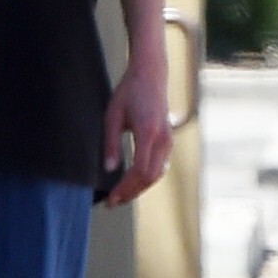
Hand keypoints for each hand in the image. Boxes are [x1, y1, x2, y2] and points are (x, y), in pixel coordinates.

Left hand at [101, 54, 172, 207]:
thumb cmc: (129, 92)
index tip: (111, 198)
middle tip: (112, 202)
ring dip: (139, 188)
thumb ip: (110, 144)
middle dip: (131, 192)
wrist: (151, 75)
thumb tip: (108, 170)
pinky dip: (146, 178)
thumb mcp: (112, 116)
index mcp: (148, 132)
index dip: (125, 188)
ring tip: (120, 196)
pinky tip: (132, 183)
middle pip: (149, 177)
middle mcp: (163, 139)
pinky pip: (160, 166)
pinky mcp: (168, 140)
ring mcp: (169, 140)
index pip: (140, 171)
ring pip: (157, 174)